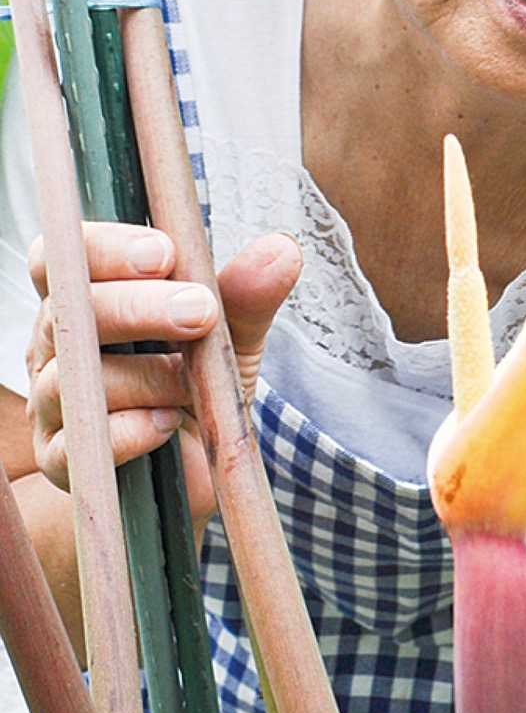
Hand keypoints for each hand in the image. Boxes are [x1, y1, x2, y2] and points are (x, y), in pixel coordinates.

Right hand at [25, 222, 301, 526]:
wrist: (191, 465)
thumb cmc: (199, 381)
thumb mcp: (231, 333)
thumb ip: (248, 293)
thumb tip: (284, 249)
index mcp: (90, 295)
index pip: (68, 253)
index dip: (107, 247)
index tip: (166, 254)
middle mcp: (61, 343)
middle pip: (68, 311)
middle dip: (138, 307)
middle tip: (200, 310)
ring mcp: (53, 402)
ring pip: (74, 379)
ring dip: (146, 376)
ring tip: (192, 384)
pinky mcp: (63, 461)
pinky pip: (82, 444)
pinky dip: (130, 432)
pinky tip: (167, 425)